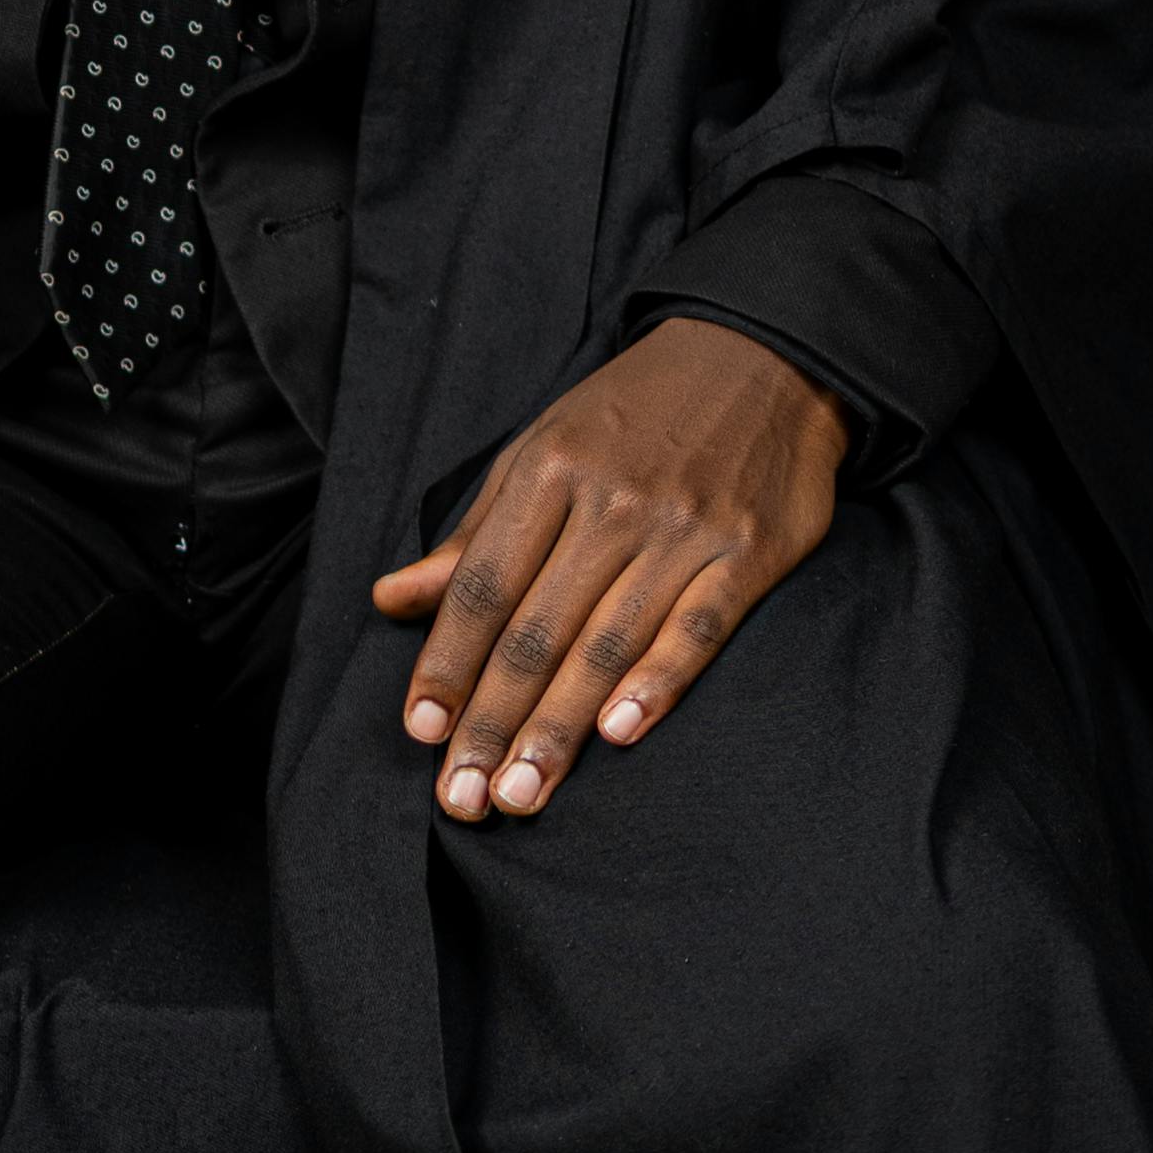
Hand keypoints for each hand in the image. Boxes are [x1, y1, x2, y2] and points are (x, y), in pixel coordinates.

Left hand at [370, 317, 847, 821]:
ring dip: (559, 726)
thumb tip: (391, 598)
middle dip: (494, 719)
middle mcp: (611, 501)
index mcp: (550, 470)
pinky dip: (658, 681)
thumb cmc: (635, 412)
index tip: (420, 732)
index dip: (448, 661)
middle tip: (464, 799)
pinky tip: (619, 735)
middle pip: (537, 626)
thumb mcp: (542, 447)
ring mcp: (682, 528)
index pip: (484, 583)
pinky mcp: (746, 552)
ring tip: (522, 795)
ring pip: (607, 640)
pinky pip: (697, 626)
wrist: (760, 353)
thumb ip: (473, 532)